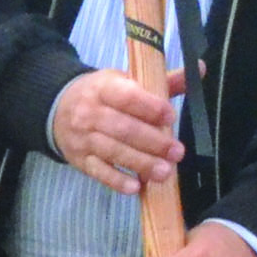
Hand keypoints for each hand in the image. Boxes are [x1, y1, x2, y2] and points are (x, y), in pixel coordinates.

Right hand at [50, 67, 185, 195]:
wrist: (57, 107)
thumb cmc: (104, 95)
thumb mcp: (127, 81)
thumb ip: (163, 81)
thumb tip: (199, 68)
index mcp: (103, 88)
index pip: (126, 97)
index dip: (149, 107)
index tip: (170, 117)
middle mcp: (90, 112)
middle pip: (123, 128)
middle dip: (153, 142)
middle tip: (177, 152)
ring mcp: (83, 138)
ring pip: (113, 151)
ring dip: (141, 163)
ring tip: (165, 172)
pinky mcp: (80, 159)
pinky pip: (98, 172)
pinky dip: (117, 181)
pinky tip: (136, 188)